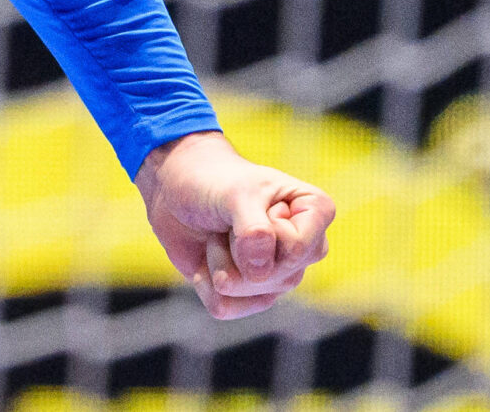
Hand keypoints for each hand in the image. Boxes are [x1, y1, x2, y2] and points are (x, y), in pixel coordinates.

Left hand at [135, 129, 333, 318]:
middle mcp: (305, 247)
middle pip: (280, 277)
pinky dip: (204, 283)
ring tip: (218, 234)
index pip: (296, 248)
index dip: (262, 230)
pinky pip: (227, 307)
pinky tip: (205, 258)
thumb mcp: (234, 194)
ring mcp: (278, 273)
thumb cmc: (212, 181)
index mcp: (315, 212)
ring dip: (220, 263)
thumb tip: (260, 274)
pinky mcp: (247, 294)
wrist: (173, 187)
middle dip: (238, 249)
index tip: (251, 201)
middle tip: (228, 219)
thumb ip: (254, 231)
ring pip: (254, 295)